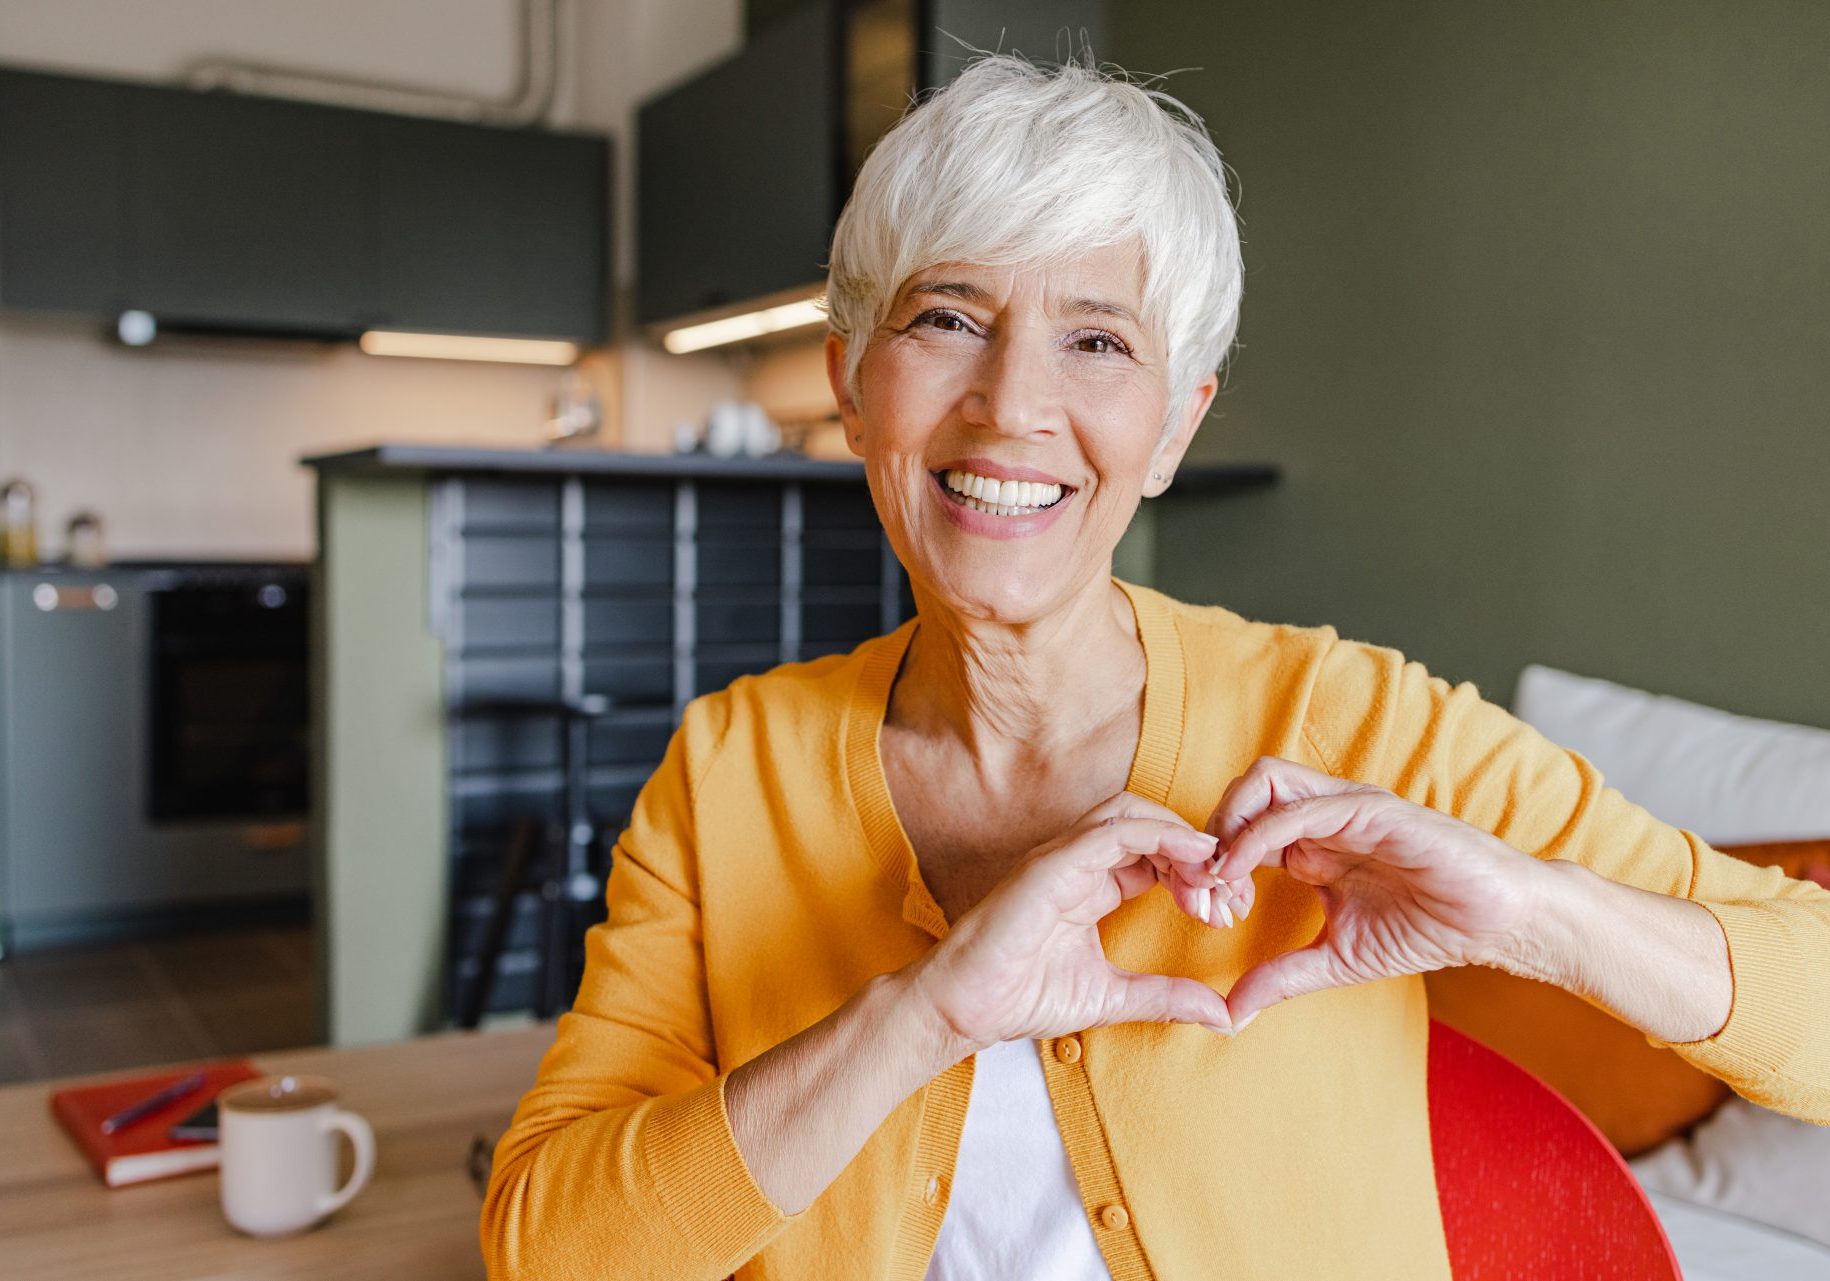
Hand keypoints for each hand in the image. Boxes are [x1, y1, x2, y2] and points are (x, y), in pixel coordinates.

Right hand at [903, 791, 1240, 1051]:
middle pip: (1151, 826)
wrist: (965, 1008)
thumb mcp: (1113, 998)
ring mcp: (1061, 858)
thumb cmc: (1021, 997)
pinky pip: (1111, 832)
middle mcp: (1078, 862)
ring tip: (1214, 873)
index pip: (1155, 855)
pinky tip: (1192, 855)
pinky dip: (1158, 835)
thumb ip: (1166, 998)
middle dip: (1197, 852)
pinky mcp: (1050, 864)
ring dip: (1181, 837)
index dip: (1197, 873)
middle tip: (1229, 893)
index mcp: (1091, 885)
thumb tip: (1226, 1016)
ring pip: (1133, 815)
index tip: (1227, 910)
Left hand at [1204, 757, 1539, 1024]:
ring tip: (1220, 879)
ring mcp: (1346, 807)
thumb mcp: (1336, 959)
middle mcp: (1322, 815)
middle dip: (1207, 838)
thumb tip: (1228, 1015)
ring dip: (1228, 824)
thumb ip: (1281, 978)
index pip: (1237, 828)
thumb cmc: (1426, 929)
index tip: (1206, 914)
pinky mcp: (1372, 810)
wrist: (1498, 922)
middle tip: (1202, 894)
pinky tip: (1243, 871)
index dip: (1210, 865)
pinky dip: (1259, 834)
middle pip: (1239, 793)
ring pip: (1263, 781)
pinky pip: (1301, 809)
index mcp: (1310, 843)